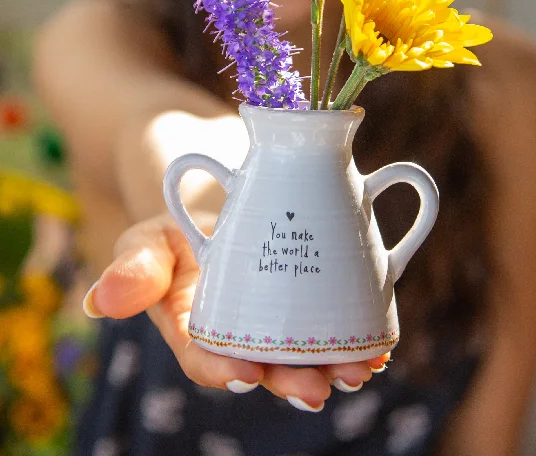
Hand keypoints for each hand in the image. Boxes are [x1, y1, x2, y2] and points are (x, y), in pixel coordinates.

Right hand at [83, 214, 389, 411]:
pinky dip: (355, 334)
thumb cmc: (178, 229)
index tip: (245, 373)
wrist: (219, 201)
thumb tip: (103, 300)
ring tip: (361, 370)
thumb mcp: (148, 239)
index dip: (224, 371)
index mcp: (196, 331)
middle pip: (267, 366)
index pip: (207, 359)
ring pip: (306, 352)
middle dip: (293, 381)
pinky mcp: (309, 299)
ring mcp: (278, 320)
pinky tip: (379, 344)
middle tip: (318, 387)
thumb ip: (132, 267)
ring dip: (335, 366)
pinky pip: (332, 322)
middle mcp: (241, 335)